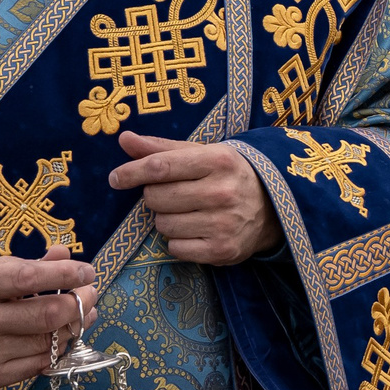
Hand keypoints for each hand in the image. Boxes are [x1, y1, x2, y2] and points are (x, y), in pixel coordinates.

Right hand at [0, 246, 98, 388]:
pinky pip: (39, 364)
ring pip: (48, 342)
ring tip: (85, 313)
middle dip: (79, 302)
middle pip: (46, 315)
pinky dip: (58, 348)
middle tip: (91, 294)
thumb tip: (64, 254)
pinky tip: (63, 335)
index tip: (88, 272)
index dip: (66, 274)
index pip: (29, 278)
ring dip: (76, 326)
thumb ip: (26, 264)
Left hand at [111, 131, 275, 265]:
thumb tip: (124, 139)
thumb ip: (161, 148)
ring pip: (163, 224)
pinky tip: (195, 231)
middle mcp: (222, 192)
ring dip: (166, 219)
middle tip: (173, 194)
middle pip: (156, 197)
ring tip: (187, 212)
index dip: (131, 172)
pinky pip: (175, 247)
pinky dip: (178, 241)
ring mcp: (223, 223)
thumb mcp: (202, 154)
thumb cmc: (228, 175)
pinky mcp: (222, 250)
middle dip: (155, 196)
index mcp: (218, 161)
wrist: (272, 208)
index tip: (116, 178)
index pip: (160, 167)